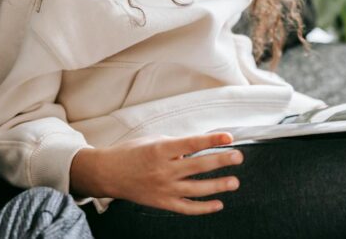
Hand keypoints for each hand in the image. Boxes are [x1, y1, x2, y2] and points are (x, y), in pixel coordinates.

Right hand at [70, 132, 242, 214]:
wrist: (107, 173)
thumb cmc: (129, 153)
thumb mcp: (152, 140)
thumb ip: (175, 145)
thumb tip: (198, 147)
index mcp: (160, 150)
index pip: (192, 144)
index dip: (212, 141)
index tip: (229, 137)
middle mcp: (163, 170)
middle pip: (199, 166)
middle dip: (221, 161)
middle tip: (238, 157)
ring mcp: (163, 188)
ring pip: (197, 189)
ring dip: (218, 186)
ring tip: (234, 182)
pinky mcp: (162, 202)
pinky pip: (187, 208)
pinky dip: (204, 208)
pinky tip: (218, 204)